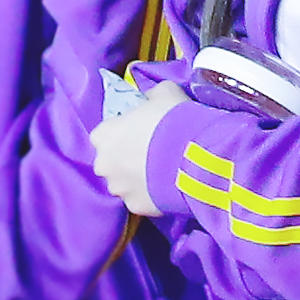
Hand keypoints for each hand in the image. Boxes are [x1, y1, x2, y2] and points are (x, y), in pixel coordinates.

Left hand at [90, 80, 189, 216]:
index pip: (104, 134)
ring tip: (164, 171)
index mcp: (104, 135)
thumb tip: (150, 100)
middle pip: (111, 162)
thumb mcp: (165, 92)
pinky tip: (169, 185)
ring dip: (139, 178)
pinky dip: (152, 194)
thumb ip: (151, 96)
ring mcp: (119, 189)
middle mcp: (104, 164)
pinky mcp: (136, 207)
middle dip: (127, 158)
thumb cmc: (173, 119)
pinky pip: (142, 199)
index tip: (141, 131)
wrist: (195, 156)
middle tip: (153, 152)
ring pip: (125, 184)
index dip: (123, 132)